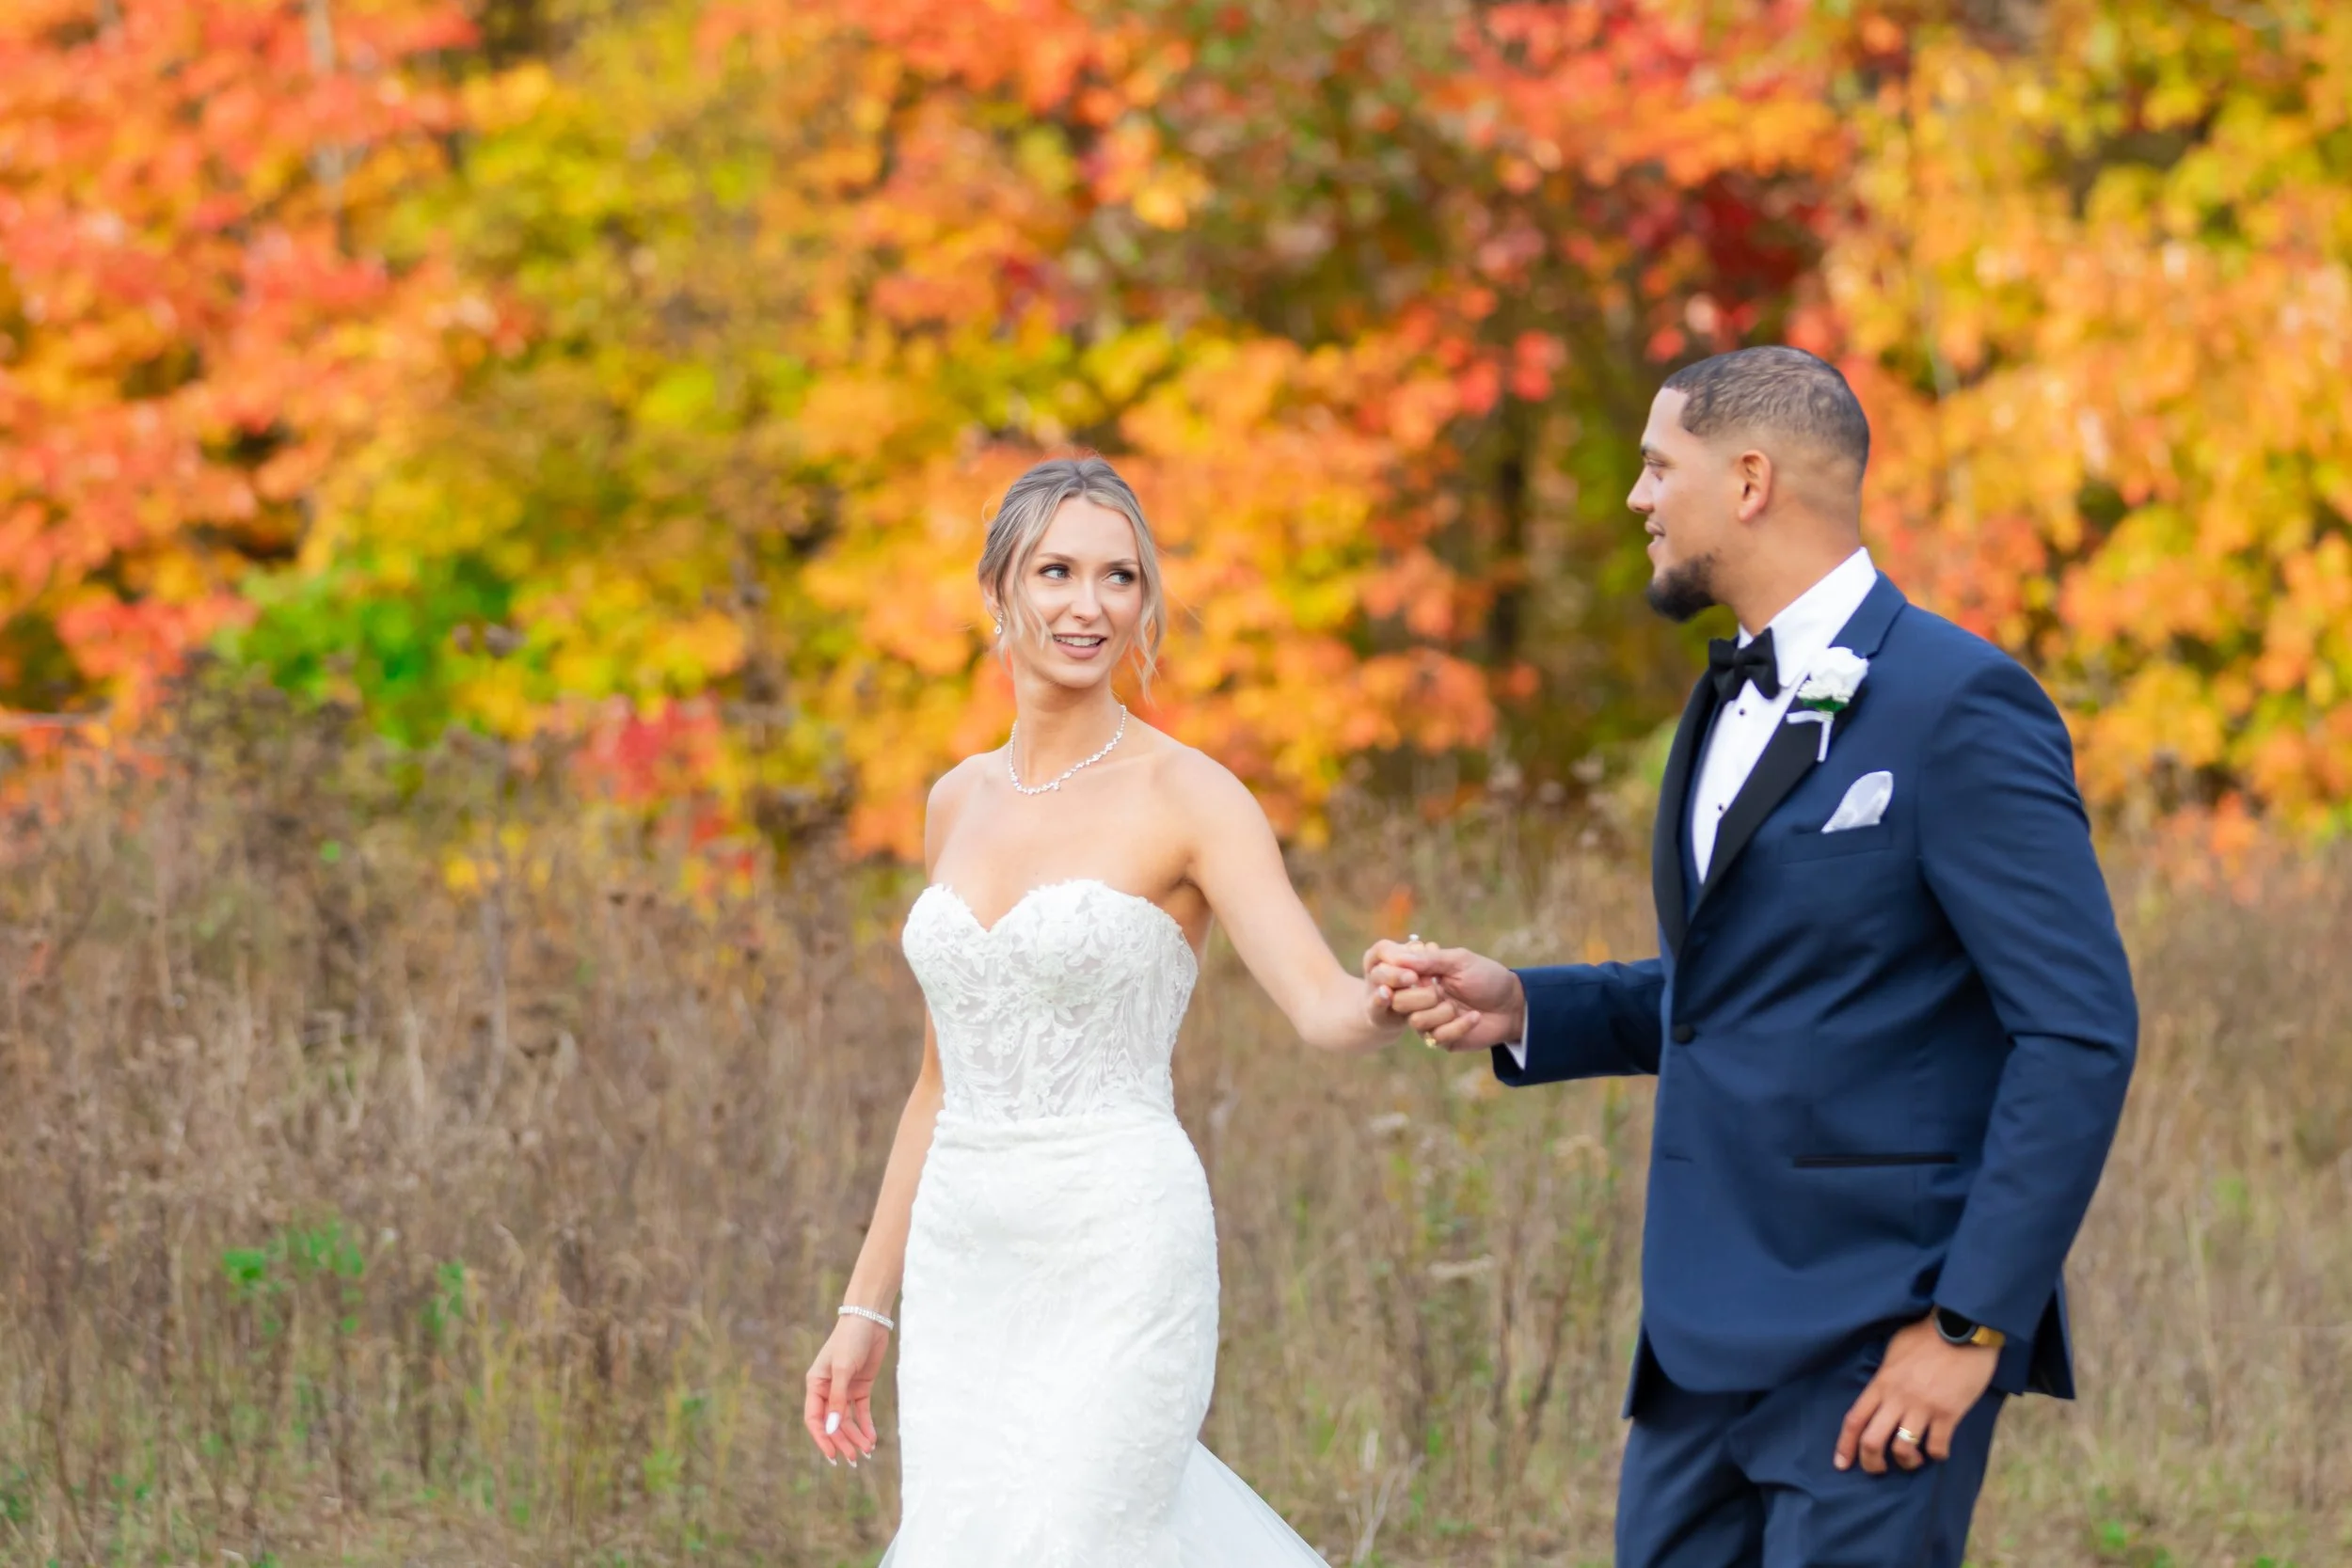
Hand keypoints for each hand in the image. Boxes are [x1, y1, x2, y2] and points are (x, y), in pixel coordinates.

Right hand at [804, 1314, 887, 1466]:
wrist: (869, 1320)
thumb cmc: (850, 1340)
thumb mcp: (843, 1370)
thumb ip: (838, 1399)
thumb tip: (833, 1428)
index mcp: (815, 1385)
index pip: (814, 1419)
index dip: (822, 1438)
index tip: (832, 1455)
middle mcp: (827, 1391)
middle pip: (833, 1424)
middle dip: (842, 1442)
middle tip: (853, 1460)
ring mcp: (845, 1390)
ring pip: (847, 1421)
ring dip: (856, 1437)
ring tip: (867, 1452)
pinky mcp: (860, 1387)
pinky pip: (861, 1412)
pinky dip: (866, 1426)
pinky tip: (872, 1439)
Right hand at [1363, 939, 1525, 1052]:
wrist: (1513, 1005)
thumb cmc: (1487, 977)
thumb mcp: (1460, 961)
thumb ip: (1430, 959)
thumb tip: (1397, 956)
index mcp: (1422, 976)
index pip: (1395, 978)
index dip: (1400, 978)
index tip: (1416, 976)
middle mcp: (1422, 999)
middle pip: (1399, 1002)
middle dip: (1421, 997)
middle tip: (1440, 991)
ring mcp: (1431, 1020)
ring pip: (1416, 1021)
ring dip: (1442, 1013)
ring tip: (1459, 1006)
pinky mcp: (1443, 1039)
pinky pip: (1437, 1036)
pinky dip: (1459, 1026)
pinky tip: (1475, 1018)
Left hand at [1835, 1315, 1998, 1474]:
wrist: (1962, 1328)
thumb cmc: (1927, 1335)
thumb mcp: (1894, 1350)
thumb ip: (1884, 1375)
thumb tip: (1880, 1392)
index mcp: (1881, 1383)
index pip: (1854, 1419)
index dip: (1845, 1445)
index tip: (1841, 1464)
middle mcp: (1897, 1398)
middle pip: (1872, 1441)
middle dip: (1871, 1463)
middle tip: (1877, 1470)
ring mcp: (1923, 1407)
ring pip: (1903, 1449)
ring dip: (1906, 1462)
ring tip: (1912, 1460)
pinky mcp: (1949, 1413)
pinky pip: (1938, 1446)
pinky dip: (1936, 1455)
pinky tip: (1937, 1451)